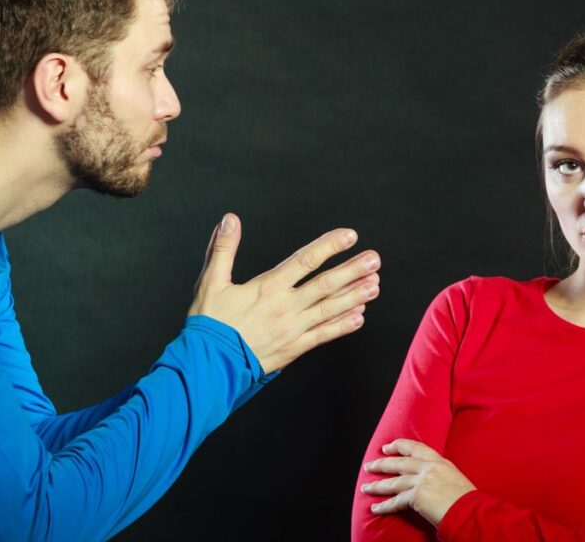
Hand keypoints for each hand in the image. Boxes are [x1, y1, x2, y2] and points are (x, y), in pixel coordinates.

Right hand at [188, 213, 379, 372]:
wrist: (209, 366)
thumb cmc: (209, 323)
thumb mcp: (211, 281)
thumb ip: (223, 248)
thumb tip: (230, 219)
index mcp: (268, 287)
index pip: (305, 260)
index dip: (329, 246)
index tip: (350, 236)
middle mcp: (286, 307)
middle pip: (326, 285)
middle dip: (353, 270)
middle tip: (374, 259)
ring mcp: (293, 329)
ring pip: (330, 310)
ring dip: (355, 296)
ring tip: (375, 285)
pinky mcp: (294, 348)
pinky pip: (323, 336)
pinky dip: (342, 326)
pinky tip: (359, 317)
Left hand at [360, 439, 474, 526]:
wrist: (471, 511)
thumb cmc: (468, 501)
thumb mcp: (456, 480)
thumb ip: (441, 477)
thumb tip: (432, 484)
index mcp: (440, 462)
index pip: (415, 448)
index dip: (399, 446)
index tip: (387, 447)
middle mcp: (429, 468)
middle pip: (399, 463)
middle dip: (381, 463)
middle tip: (369, 465)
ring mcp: (422, 481)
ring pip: (393, 482)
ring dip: (377, 485)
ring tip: (365, 487)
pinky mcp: (417, 496)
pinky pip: (396, 501)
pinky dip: (384, 506)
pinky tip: (375, 508)